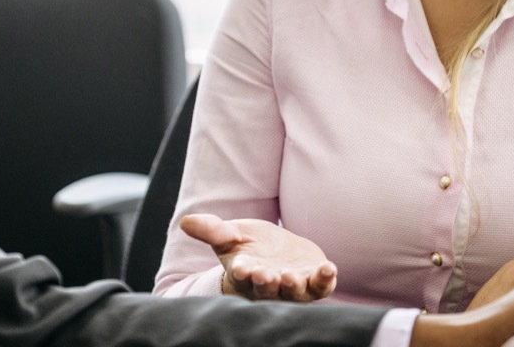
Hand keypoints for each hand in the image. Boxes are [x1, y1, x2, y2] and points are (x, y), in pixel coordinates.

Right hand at [179, 213, 336, 301]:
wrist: (275, 255)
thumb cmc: (247, 246)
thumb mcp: (229, 235)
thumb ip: (211, 230)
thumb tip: (185, 221)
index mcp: (246, 273)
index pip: (242, 276)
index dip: (243, 273)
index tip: (243, 267)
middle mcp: (269, 285)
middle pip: (267, 289)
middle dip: (266, 283)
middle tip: (267, 275)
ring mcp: (292, 286)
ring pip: (294, 293)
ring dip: (293, 286)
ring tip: (291, 276)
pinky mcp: (313, 282)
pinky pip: (320, 287)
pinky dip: (324, 280)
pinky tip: (328, 268)